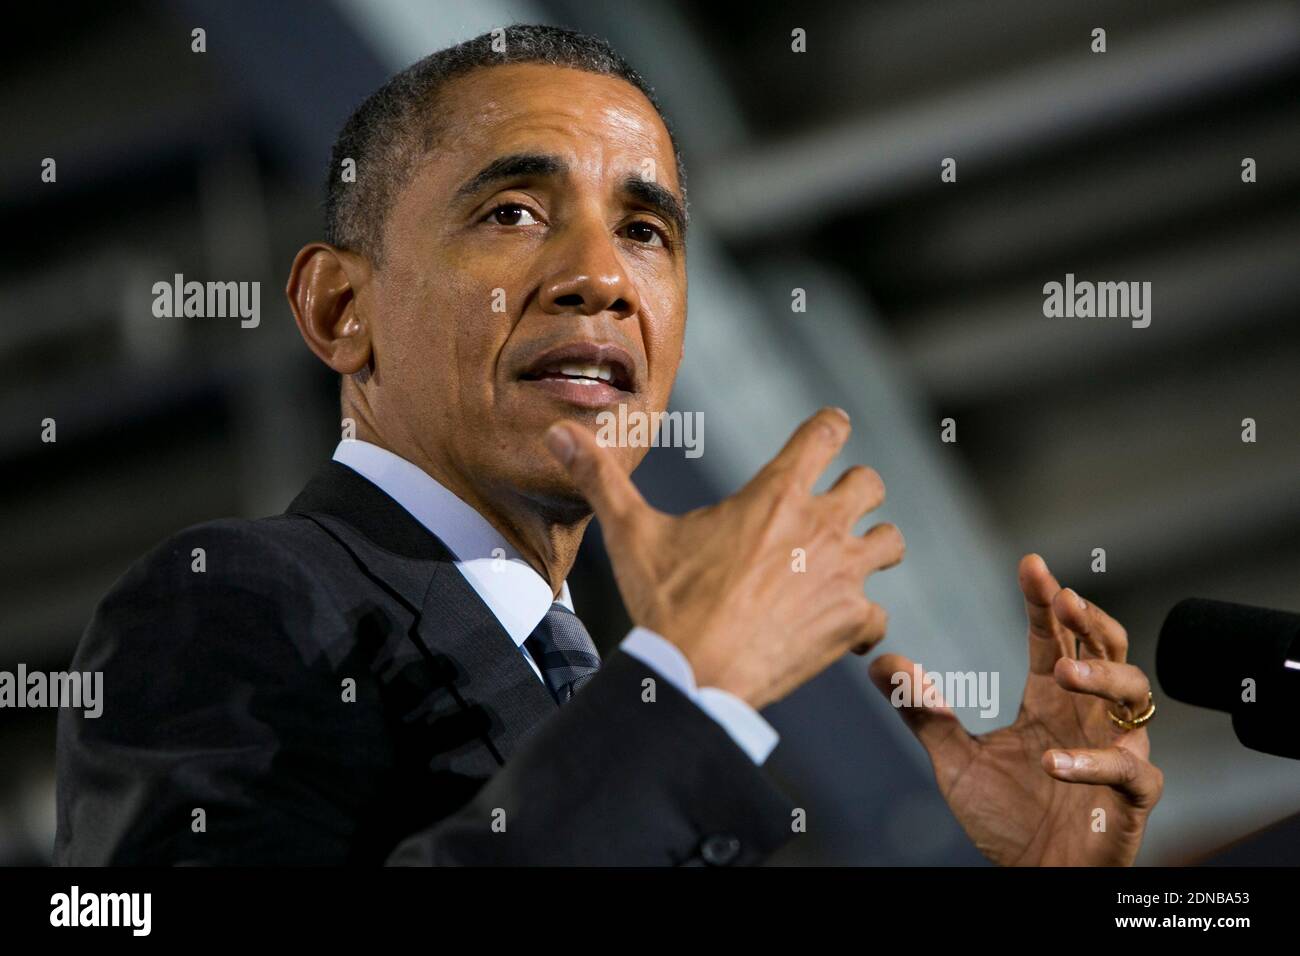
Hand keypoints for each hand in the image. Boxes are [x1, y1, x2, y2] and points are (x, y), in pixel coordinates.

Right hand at [546, 407, 904, 709]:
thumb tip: (558, 433)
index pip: (826, 433)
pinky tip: (837, 632)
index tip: (829, 429)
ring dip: (873, 548)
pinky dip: (863, 622)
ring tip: (846, 565)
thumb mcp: (630, 533)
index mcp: (776, 493)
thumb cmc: (666, 600)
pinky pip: (879, 615)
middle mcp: (820, 526)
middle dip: (857, 490)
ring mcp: (842, 575)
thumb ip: (601, 478)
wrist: (696, 672)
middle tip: (835, 506)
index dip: (829, 426)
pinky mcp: (850, 622)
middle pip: (871, 483)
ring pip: (891, 542)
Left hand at [868, 554, 1162, 864]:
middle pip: (1108, 650)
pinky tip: (1052, 760)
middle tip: (1065, 598)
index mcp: (1051, 701)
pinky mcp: (1131, 797)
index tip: (1031, 565)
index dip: (1046, 602)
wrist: (1034, 879)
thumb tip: (882, 664)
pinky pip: (1129, 770)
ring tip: (1061, 673)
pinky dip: (1095, 762)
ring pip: (1133, 697)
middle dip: (1090, 620)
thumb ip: (924, 712)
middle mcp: (1088, 717)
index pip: (1054, 638)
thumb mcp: (955, 760)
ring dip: (1101, 677)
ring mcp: (1115, 753)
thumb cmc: (1006, 819)